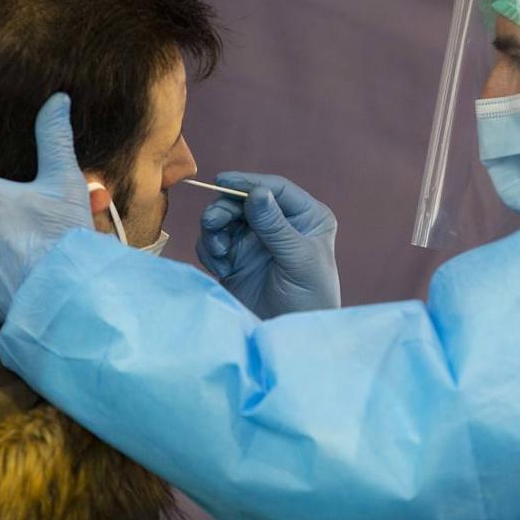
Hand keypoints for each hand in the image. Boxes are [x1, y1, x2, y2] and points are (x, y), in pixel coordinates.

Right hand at [196, 172, 339, 318]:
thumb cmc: (309, 298)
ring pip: (225, 218)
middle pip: (244, 200)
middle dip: (225, 209)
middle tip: (213, 224)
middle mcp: (281, 223)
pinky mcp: (236, 257)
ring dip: (215, 231)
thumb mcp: (298, 260)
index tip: (223, 182)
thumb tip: (257, 192)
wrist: (291, 337)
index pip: (276, 189)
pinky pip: (214, 241)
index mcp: (306, 216)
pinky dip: (211, 251)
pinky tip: (222, 269)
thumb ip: (275, 227)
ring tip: (220, 253)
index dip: (249, 182)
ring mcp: (256, 239)